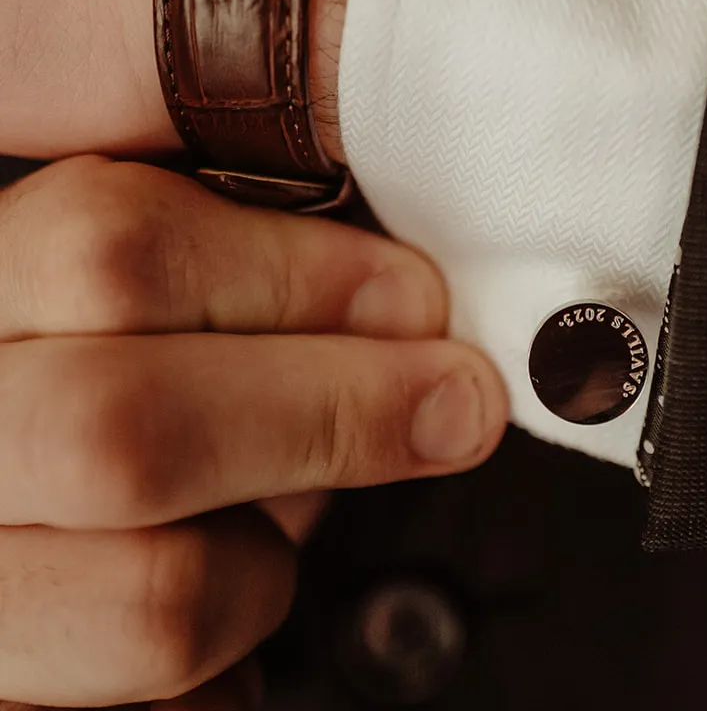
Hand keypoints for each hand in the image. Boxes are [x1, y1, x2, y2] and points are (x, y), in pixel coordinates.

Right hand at [0, 155, 507, 708]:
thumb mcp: (122, 306)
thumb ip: (224, 270)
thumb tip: (403, 305)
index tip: (412, 297)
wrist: (10, 525)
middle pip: (122, 430)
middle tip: (453, 408)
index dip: (292, 273)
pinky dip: (225, 686)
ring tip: (253, 537)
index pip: (107, 249)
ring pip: (158, 599)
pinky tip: (199, 636)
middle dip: (329, 414)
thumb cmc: (83, 399)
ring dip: (261, 571)